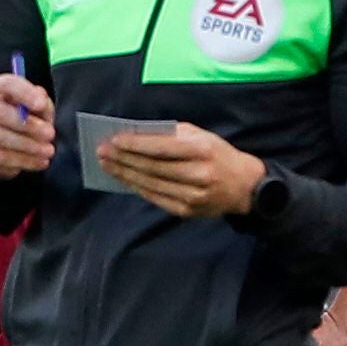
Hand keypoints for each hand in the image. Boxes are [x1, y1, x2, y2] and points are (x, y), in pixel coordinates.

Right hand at [0, 74, 55, 178]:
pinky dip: (19, 161)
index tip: (41, 105)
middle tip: (50, 134)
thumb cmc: (25, 120)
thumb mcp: (39, 109)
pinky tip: (36, 162)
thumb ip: (42, 104)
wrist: (9, 147)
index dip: (24, 93)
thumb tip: (40, 103)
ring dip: (26, 146)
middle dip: (28, 125)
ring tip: (47, 152)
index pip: (6, 84)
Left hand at [98, 121, 264, 218]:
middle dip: (124, 159)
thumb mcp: (202, 136)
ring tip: (107, 165)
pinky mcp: (187, 211)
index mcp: (202, 150)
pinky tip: (124, 179)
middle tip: (102, 152)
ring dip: (125, 174)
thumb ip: (173, 134)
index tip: (114, 140)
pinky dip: (138, 188)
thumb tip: (137, 135)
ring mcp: (193, 195)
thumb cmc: (217, 154)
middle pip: (152, 167)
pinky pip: (156, 198)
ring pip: (151, 184)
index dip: (135, 144)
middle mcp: (198, 174)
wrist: (244, 186)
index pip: (161, 148)